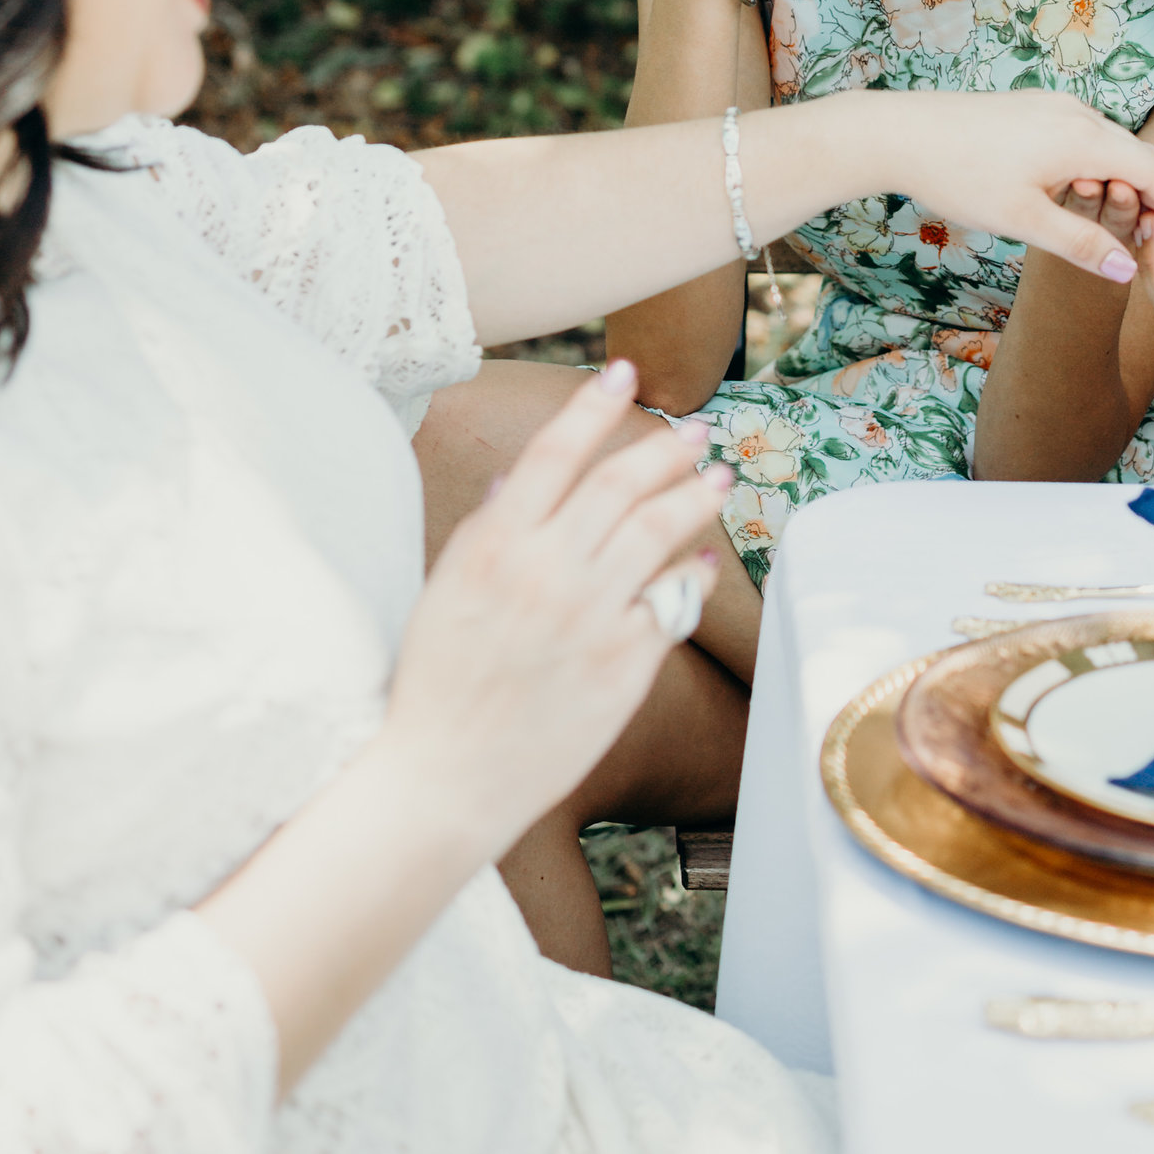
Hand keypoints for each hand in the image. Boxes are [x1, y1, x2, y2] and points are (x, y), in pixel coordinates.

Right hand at [381, 362, 730, 857]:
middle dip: (665, 447)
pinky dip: (694, 574)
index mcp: (493, 545)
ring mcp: (589, 617)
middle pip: (620, 483)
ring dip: (696, 495)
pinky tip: (706, 559)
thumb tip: (518, 479)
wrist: (444, 780)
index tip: (624, 372)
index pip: (555, 452)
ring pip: (659, 532)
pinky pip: (672, 603)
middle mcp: (545, 571)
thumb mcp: (444, 592)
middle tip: (697, 429)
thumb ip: (486, 531)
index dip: (594, 404)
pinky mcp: (623, 665)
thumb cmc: (434, 686)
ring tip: (720, 476)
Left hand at [861, 88, 1153, 281]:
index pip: (1153, 173)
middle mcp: (1075, 115)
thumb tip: (1128, 269)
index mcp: (1081, 140)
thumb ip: (1079, 242)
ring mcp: (1053, 106)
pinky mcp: (1033, 107)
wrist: (902, 132)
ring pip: (1115, 139)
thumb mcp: (1022, 219)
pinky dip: (1110, 157)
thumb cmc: (959, 175)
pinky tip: (1101, 177)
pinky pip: (1089, 132)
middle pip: (1141, 151)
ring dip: (1139, 171)